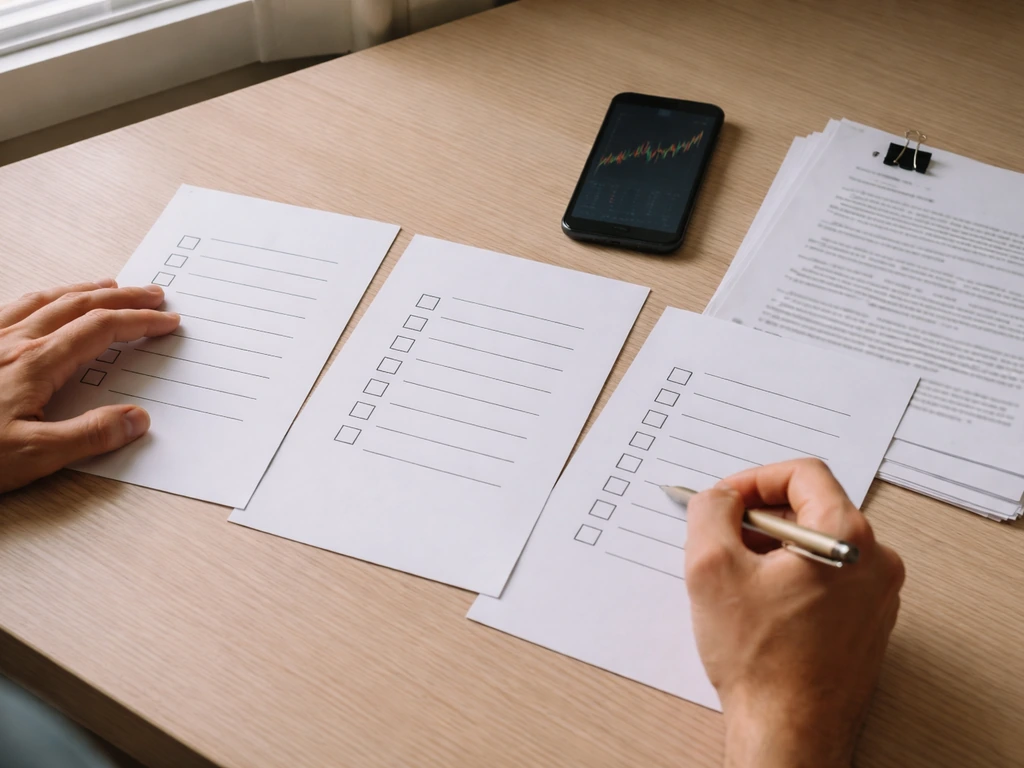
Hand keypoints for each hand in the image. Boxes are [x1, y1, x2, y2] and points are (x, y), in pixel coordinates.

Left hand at [0, 279, 179, 492]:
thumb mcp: (33, 456)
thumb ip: (90, 436)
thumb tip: (137, 420)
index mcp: (36, 363)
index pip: (102, 330)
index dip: (140, 322)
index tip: (167, 321)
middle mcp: (13, 341)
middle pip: (80, 304)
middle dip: (123, 297)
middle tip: (153, 293)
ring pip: (45, 299)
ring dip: (84, 289)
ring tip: (108, 286)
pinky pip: (12, 306)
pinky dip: (42, 297)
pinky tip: (42, 302)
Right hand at [685, 459, 904, 767]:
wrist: (789, 733)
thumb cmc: (761, 663)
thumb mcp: (710, 567)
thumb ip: (711, 510)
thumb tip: (720, 497)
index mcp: (849, 538)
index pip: (803, 473)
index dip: (754, 479)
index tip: (726, 501)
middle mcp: (875, 562)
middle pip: (811, 507)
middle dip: (759, 517)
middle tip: (723, 541)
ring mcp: (876, 595)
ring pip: (816, 543)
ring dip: (772, 549)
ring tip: (738, 581)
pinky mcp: (866, 622)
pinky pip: (826, 576)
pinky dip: (789, 577)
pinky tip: (759, 607)